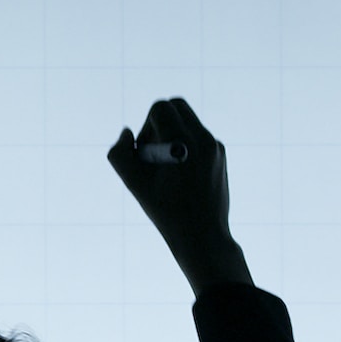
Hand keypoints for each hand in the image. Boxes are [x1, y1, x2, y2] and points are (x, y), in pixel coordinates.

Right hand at [108, 98, 241, 284]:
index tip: (146, 152)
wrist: (203, 236)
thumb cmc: (166, 213)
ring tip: (167, 167)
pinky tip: (181, 175)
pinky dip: (185, 145)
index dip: (146, 127)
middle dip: (160, 122)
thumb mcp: (134, 185)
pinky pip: (198, 136)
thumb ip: (120, 155)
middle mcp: (203, 138)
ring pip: (188, 120)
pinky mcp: (220, 155)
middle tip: (154, 153)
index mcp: (183, 142)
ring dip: (172, 134)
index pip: (160, 108)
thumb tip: (127, 133)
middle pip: (176, 105)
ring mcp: (215, 146)